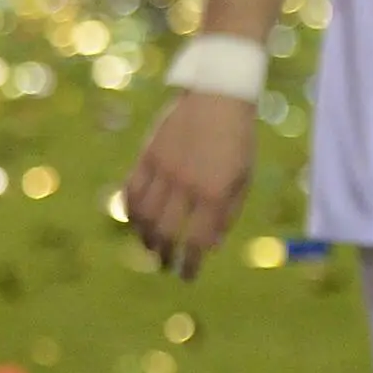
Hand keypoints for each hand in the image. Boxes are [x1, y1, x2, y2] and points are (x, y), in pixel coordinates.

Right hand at [125, 89, 257, 279]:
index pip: (195, 242)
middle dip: (163, 254)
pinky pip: (131, 187)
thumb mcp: (242, 180)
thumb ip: (227, 215)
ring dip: (144, 235)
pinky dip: (129, 207)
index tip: (186, 276)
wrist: (218, 96)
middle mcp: (185, 184)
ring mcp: (163, 168)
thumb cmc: (238, 141)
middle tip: (164, 264)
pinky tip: (133, 218)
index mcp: (213, 194)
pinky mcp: (147, 153)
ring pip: (143, 212)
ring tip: (149, 245)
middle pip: (164, 231)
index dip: (189, 264)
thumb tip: (208, 247)